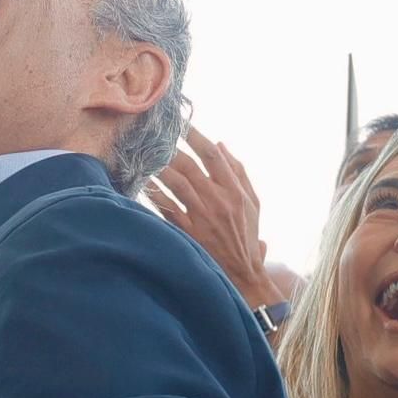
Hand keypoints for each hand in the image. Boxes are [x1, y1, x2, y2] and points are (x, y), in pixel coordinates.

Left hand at [146, 128, 275, 306]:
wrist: (241, 274)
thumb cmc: (246, 235)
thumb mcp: (253, 203)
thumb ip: (239, 172)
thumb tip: (221, 144)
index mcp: (234, 191)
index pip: (212, 156)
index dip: (196, 136)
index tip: (181, 123)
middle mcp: (217, 201)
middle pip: (189, 166)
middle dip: (171, 147)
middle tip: (156, 133)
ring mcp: (200, 217)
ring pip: (175, 183)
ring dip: (158, 165)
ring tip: (145, 151)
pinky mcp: (186, 232)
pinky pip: (166, 207)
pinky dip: (154, 192)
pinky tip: (143, 180)